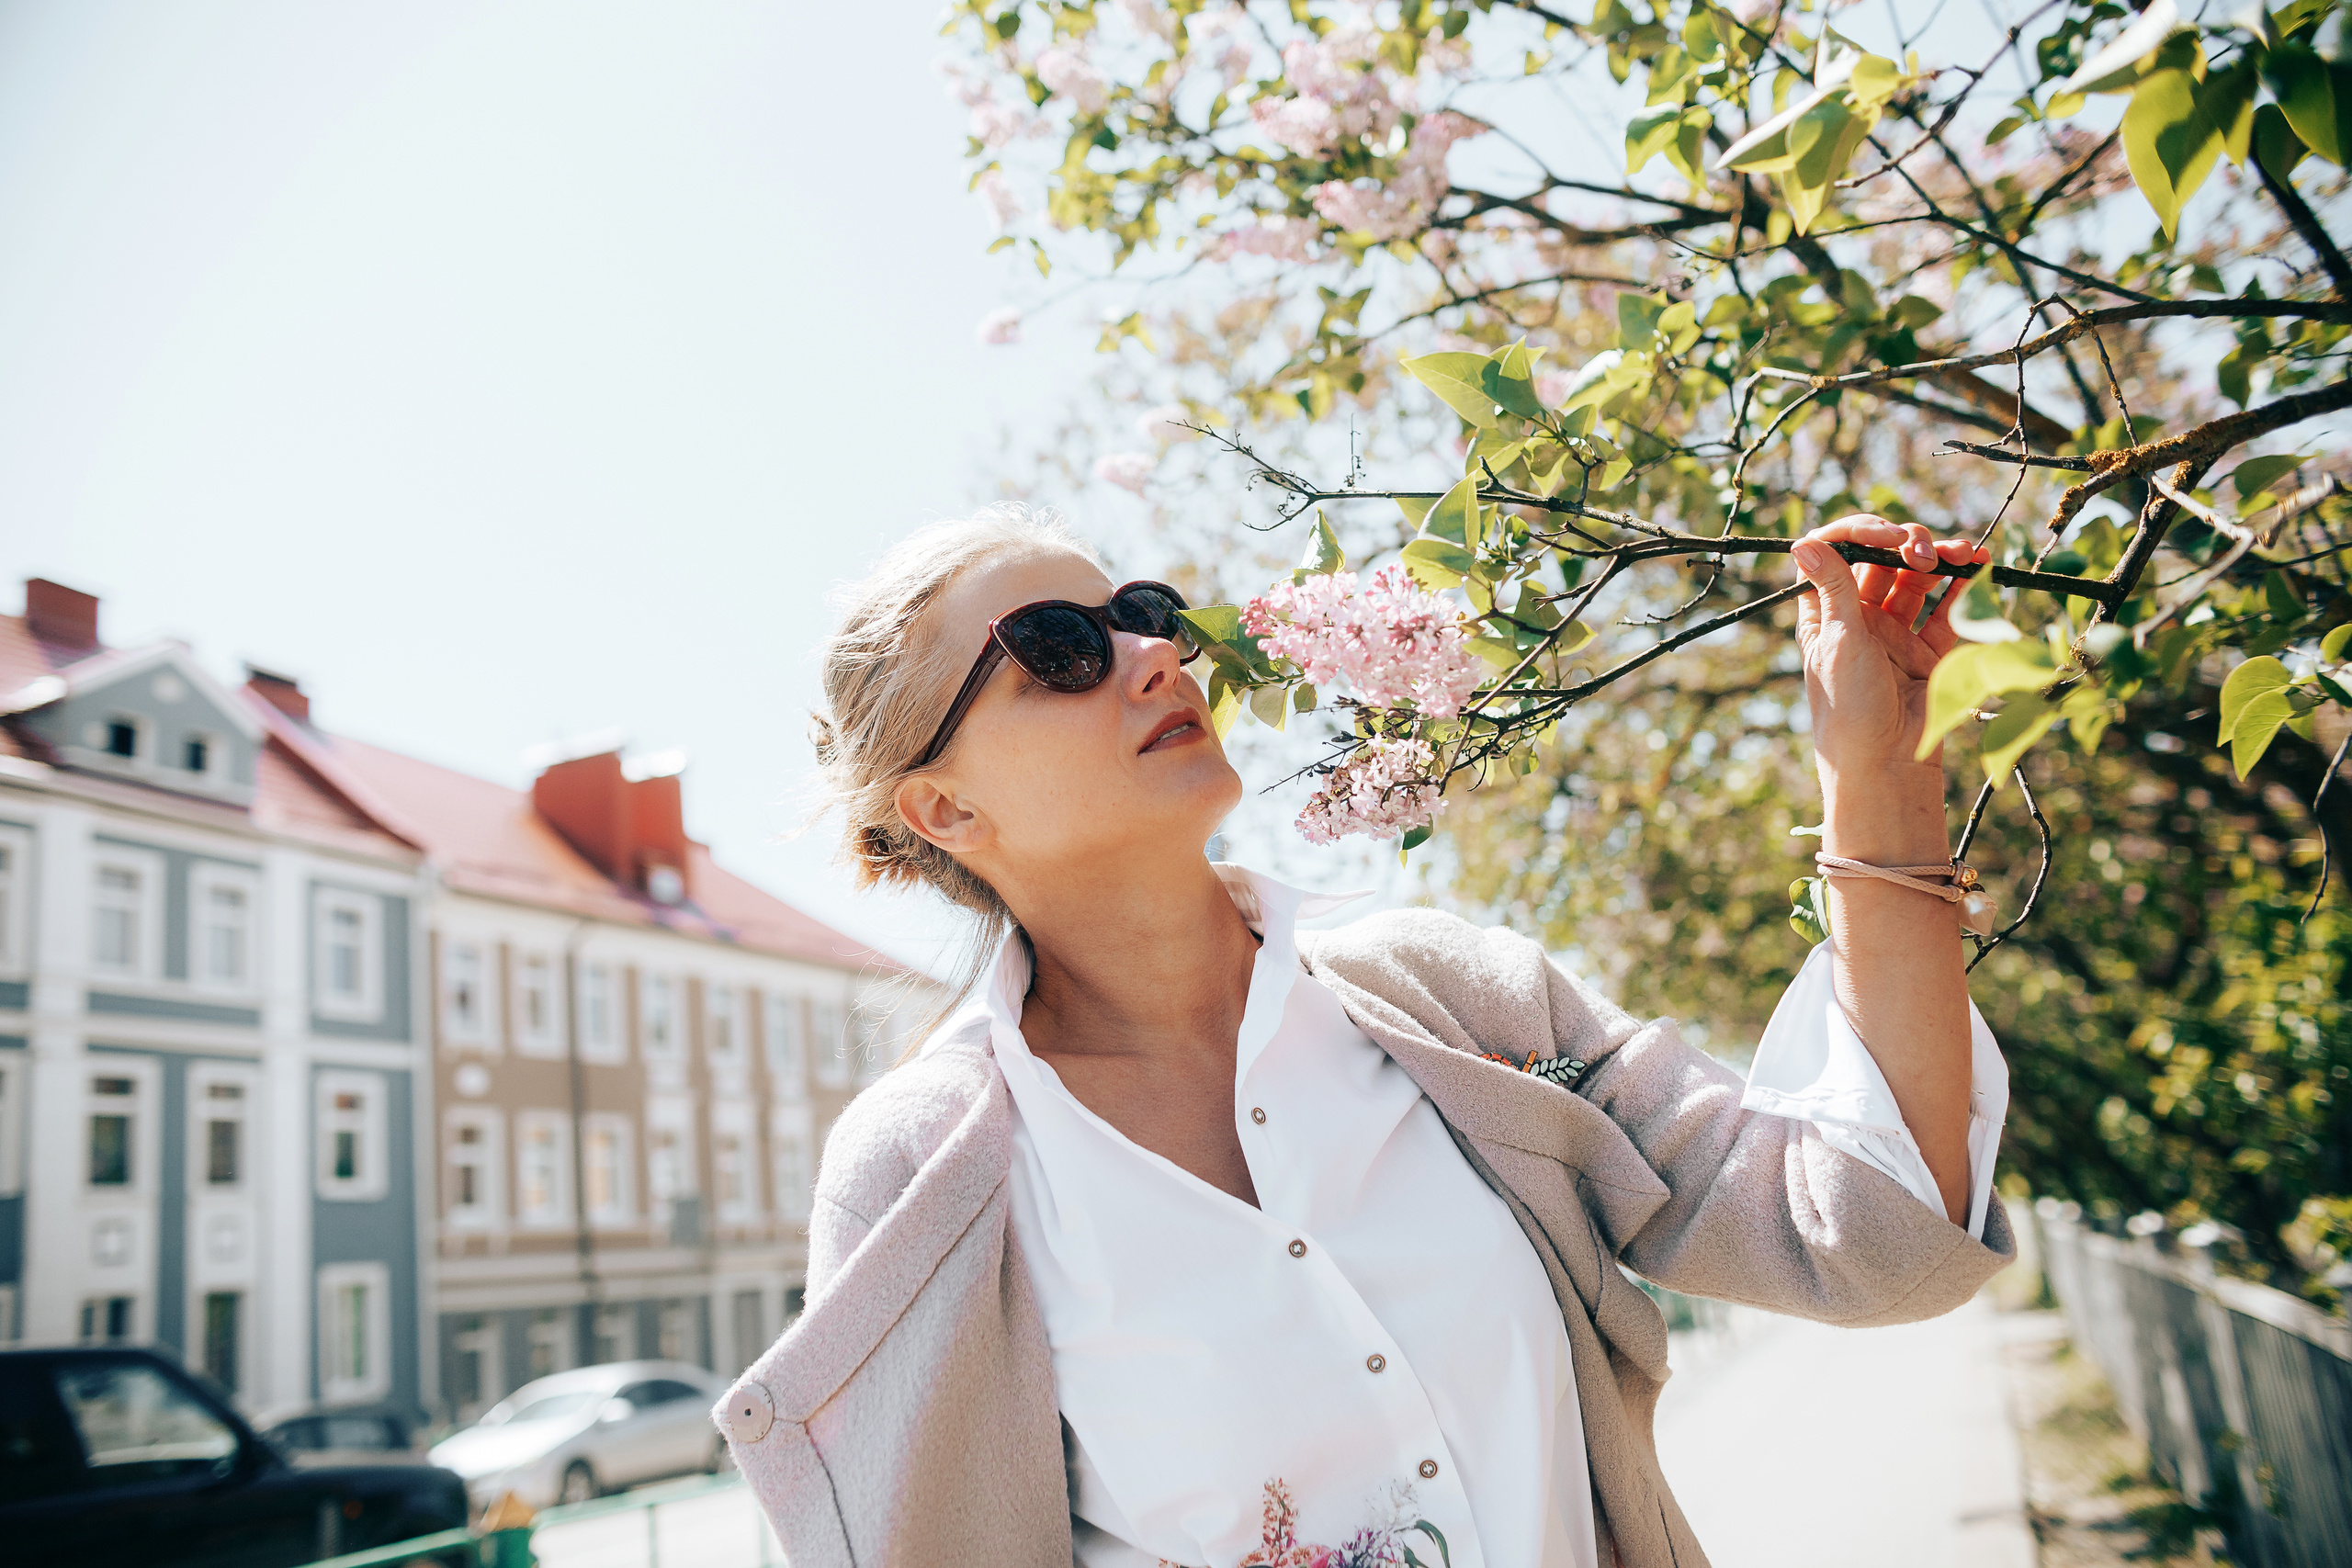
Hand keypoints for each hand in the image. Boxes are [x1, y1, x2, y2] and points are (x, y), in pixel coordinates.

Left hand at [1790, 514, 1988, 775]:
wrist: (1886, 764)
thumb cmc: (1849, 706)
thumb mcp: (1838, 640)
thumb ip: (1832, 587)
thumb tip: (1801, 543)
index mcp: (1825, 615)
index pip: (1836, 554)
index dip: (1859, 534)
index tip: (1885, 534)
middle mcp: (1858, 620)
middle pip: (1881, 562)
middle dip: (1906, 544)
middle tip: (1922, 552)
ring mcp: (1894, 634)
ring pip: (1917, 581)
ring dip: (1939, 560)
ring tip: (1962, 552)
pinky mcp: (1928, 652)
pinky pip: (1947, 611)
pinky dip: (1963, 588)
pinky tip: (1978, 566)